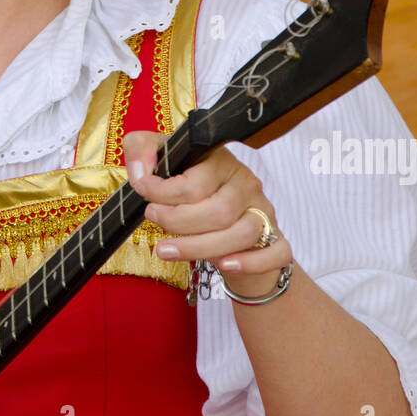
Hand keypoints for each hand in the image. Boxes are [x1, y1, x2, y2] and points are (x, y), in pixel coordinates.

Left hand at [122, 130, 292, 298]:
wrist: (230, 224)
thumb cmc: (197, 194)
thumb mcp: (167, 164)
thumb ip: (143, 149)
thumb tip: (139, 169)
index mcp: (221, 162)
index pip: (195, 182)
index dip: (162, 194)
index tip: (145, 200)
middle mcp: (246, 185)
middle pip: (219, 210)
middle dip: (178, 223)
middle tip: (154, 223)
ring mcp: (264, 213)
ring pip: (243, 233)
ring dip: (200, 248)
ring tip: (166, 251)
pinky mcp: (277, 239)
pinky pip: (276, 252)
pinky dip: (251, 262)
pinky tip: (224, 265)